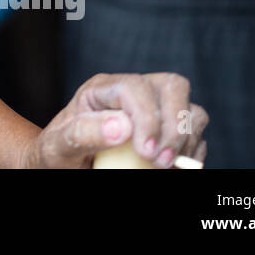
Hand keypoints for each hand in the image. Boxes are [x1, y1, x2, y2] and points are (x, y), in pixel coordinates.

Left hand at [21, 72, 208, 168]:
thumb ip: (83, 133)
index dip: (148, 118)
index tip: (146, 153)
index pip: (136, 87)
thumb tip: (121, 127)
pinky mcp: (168, 131)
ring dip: (185, 140)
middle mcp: (133, 93)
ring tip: (164, 165)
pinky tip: (172, 168)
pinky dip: (191, 153)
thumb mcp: (58, 145)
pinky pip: (197, 135)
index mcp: (104, 88)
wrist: (63, 164)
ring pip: (192, 109)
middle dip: (175, 126)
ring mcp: (154, 110)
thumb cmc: (58, 152)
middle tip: (161, 162)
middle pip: (173, 86)